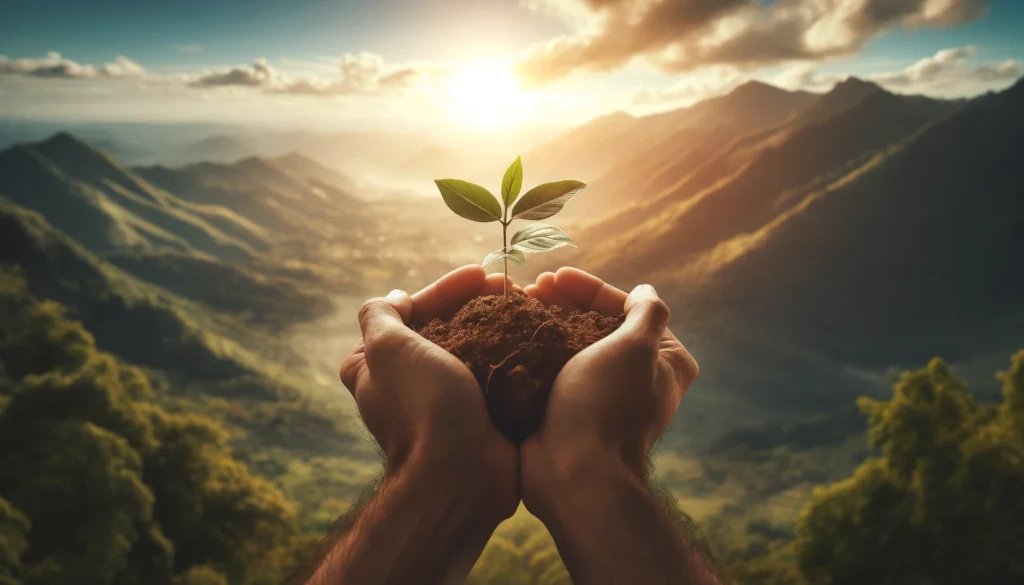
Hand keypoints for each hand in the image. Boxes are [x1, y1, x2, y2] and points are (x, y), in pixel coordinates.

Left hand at [340, 265, 518, 521]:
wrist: (460, 474)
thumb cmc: (421, 406)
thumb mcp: (387, 347)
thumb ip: (379, 314)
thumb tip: (394, 297)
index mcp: (374, 367)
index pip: (410, 312)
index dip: (446, 289)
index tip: (480, 274)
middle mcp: (405, 384)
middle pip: (443, 328)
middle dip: (476, 303)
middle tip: (512, 287)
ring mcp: (443, 403)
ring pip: (472, 350)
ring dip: (498, 326)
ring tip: (526, 307)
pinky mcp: (476, 418)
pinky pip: (494, 376)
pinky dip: (511, 355)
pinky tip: (531, 339)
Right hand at [521, 268, 698, 503]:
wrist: (574, 473)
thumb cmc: (608, 405)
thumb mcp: (638, 347)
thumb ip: (648, 313)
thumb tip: (646, 291)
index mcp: (666, 361)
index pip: (627, 309)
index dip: (590, 289)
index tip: (555, 276)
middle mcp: (638, 376)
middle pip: (598, 324)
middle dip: (563, 302)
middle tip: (530, 288)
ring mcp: (602, 394)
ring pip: (572, 344)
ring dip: (546, 322)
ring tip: (517, 306)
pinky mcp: (571, 409)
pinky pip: (554, 368)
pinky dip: (535, 348)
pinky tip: (513, 332)